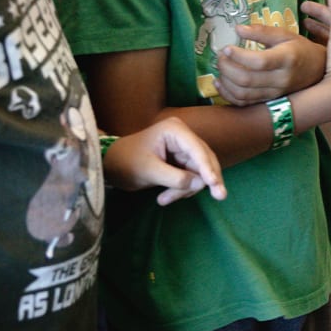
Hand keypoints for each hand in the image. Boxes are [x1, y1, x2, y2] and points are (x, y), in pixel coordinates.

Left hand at [103, 117, 226, 204]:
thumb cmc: (126, 162)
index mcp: (175, 131)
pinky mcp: (182, 162)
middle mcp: (184, 137)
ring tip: (163, 200)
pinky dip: (181, 190)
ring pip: (199, 172)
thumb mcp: (148, 171)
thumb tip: (200, 185)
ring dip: (186, 189)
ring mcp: (184, 149)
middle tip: (219, 197)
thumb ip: (175, 178)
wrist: (111, 165)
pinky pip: (191, 178)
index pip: (197, 150)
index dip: (208, 167)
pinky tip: (164, 198)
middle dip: (205, 180)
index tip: (215, 184)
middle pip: (204, 160)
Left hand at [213, 25, 325, 105]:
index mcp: (286, 59)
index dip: (238, 56)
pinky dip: (228, 95)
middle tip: (220, 55)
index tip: (227, 47)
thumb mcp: (285, 35)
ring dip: (225, 81)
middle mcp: (281, 79)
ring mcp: (275, 93)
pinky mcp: (269, 100)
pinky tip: (221, 83)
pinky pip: (244, 103)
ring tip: (221, 67)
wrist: (317, 70)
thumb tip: (238, 29)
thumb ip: (261, 31)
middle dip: (226, 67)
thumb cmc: (300, 49)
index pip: (258, 62)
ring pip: (243, 93)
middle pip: (246, 79)